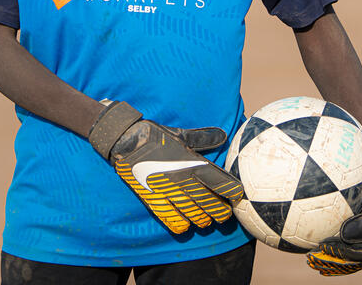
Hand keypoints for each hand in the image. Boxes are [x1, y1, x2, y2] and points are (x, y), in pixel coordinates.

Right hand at [88, 101, 243, 233]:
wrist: (125, 139)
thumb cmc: (154, 135)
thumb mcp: (180, 134)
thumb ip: (202, 138)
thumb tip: (222, 135)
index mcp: (190, 162)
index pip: (217, 181)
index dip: (229, 191)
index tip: (237, 197)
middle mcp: (181, 178)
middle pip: (206, 199)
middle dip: (218, 209)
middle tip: (225, 216)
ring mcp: (166, 190)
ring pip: (189, 210)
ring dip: (200, 218)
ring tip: (207, 222)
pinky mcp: (151, 196)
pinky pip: (167, 215)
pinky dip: (177, 223)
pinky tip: (184, 227)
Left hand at [306, 169, 361, 275]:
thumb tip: (342, 235)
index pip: (354, 254)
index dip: (337, 252)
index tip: (322, 248)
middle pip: (346, 260)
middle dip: (328, 261)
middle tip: (311, 259)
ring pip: (344, 256)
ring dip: (328, 258)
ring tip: (310, 258)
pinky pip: (345, 246)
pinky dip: (333, 247)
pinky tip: (318, 243)